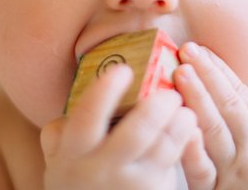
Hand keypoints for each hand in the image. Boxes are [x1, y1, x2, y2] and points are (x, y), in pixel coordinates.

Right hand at [40, 65, 197, 189]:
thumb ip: (61, 130)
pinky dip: (184, 145)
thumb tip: (78, 95)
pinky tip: (189, 131)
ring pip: (163, 150)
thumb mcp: (58, 158)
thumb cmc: (76, 181)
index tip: (124, 70)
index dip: (107, 91)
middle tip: (170, 92)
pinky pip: (173, 166)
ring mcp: (130, 185)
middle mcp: (101, 169)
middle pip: (136, 134)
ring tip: (186, 110)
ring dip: (180, 126)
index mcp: (73, 152)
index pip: (88, 117)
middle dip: (157, 108)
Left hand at [174, 43, 247, 189]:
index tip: (199, 47)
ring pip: (216, 130)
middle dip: (208, 75)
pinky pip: (204, 171)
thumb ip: (243, 116)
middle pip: (229, 105)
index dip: (219, 69)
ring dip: (198, 98)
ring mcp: (235, 169)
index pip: (241, 94)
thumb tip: (214, 81)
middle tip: (187, 49)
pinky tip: (185, 130)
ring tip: (181, 73)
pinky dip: (195, 151)